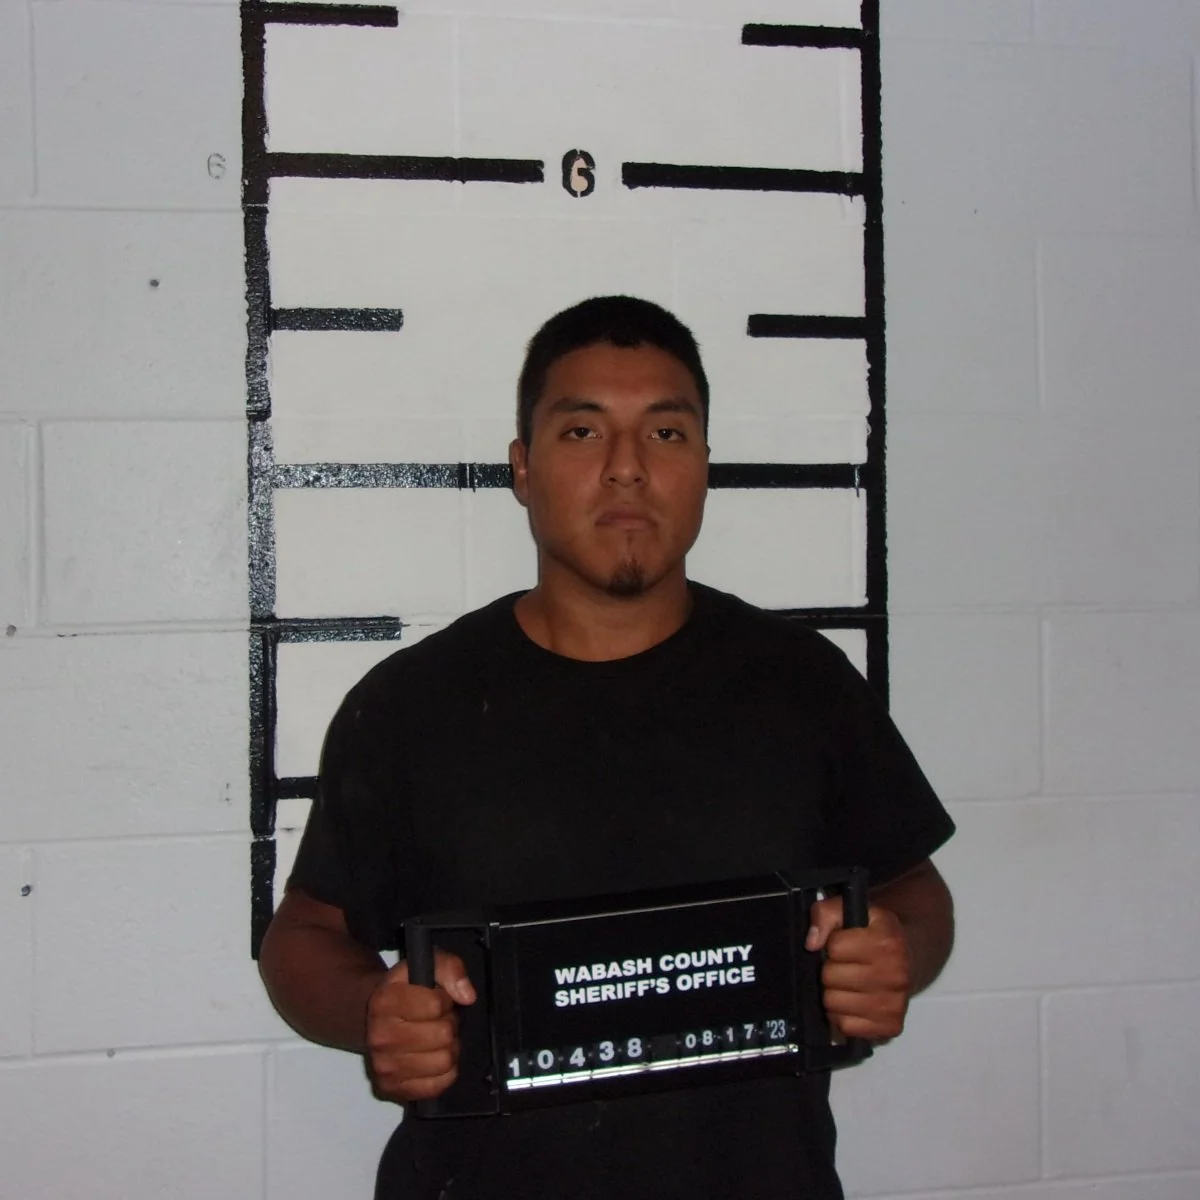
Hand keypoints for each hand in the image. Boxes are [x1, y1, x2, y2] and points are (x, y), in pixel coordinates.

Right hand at [365, 949, 476, 1102]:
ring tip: (437, 1038)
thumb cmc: (406, 990)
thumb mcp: (426, 965)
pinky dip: (444, 1072)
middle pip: (442, 1035)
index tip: (438, 998)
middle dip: (449, 1024)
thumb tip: (468, 996)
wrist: (374, 1017)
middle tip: (439, 1019)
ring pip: (443, 1061)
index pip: (434, 1005)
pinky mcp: (392, 1089)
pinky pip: (437, 1086)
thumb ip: (449, 969)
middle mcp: (379, 1037)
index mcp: (384, 1001)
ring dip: (449, 1048)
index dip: (444, 999)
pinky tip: (434, 1057)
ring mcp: (384, 1066)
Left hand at [806, 895, 911, 1041]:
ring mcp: (894, 1004)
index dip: (834, 944)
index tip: (845, 944)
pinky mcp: (890, 1027)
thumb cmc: (875, 933)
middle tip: (845, 966)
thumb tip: (812, 943)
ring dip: (834, 993)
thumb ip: (826, 914)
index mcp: (887, 942)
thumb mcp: (852, 910)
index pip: (835, 947)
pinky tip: (854, 1002)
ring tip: (847, 984)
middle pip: (830, 977)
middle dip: (831, 969)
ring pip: (833, 1004)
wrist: (910, 957)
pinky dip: (843, 1016)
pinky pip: (845, 1026)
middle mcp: (895, 975)